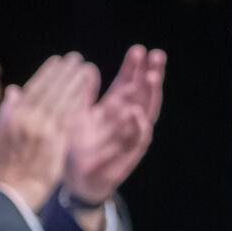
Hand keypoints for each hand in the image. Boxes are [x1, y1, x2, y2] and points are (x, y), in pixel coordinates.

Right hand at [0, 53, 98, 214]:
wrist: (14, 190)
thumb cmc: (8, 166)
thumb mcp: (1, 135)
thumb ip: (8, 111)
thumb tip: (13, 89)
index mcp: (12, 115)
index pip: (32, 88)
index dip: (46, 73)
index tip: (57, 61)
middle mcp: (25, 117)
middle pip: (48, 89)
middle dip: (62, 72)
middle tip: (75, 58)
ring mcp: (40, 127)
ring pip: (59, 98)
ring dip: (73, 80)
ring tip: (84, 67)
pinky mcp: (54, 138)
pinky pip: (68, 113)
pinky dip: (77, 98)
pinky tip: (86, 88)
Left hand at [62, 45, 166, 203]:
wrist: (74, 180)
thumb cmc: (76, 146)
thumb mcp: (77, 114)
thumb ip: (84, 94)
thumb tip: (89, 67)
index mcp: (113, 107)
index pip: (127, 83)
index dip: (133, 67)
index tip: (138, 50)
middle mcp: (126, 119)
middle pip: (143, 93)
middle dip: (151, 74)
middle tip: (157, 55)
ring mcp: (130, 135)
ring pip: (146, 111)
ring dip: (151, 94)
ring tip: (153, 76)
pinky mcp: (129, 154)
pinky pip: (138, 139)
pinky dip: (139, 125)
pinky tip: (137, 111)